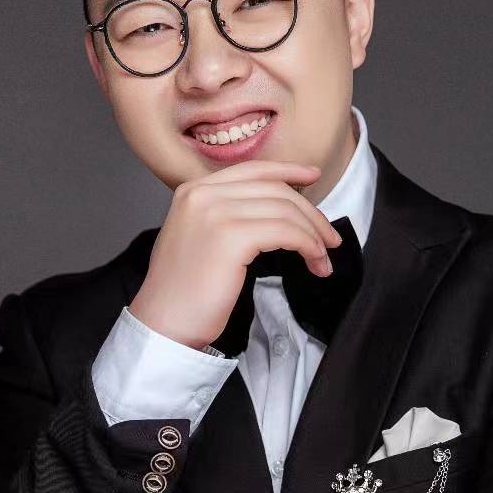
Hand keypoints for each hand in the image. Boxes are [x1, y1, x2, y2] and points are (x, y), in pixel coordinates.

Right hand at [128, 159, 343, 349]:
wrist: (163, 323)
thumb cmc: (183, 292)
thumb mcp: (198, 237)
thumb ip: (224, 215)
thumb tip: (271, 212)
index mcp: (193, 190)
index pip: (252, 170)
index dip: (288, 170)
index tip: (313, 176)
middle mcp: (202, 194)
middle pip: (275, 190)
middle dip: (310, 213)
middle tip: (329, 237)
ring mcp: (215, 213)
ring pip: (285, 210)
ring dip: (313, 235)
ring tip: (323, 258)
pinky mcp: (231, 237)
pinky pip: (286, 232)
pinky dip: (308, 245)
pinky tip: (313, 261)